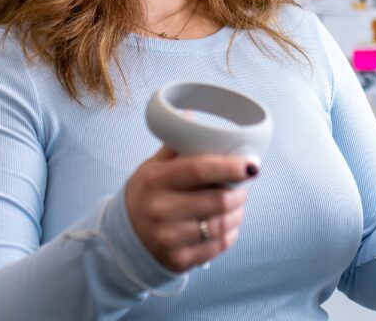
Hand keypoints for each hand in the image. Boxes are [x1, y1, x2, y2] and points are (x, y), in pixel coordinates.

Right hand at [124, 146, 256, 272]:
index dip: (230, 166)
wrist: (124, 237)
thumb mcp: (152, 167)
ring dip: (237, 212)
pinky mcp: (179, 260)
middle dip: (239, 192)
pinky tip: (226, 224)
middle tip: (242, 186)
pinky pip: (219, 245)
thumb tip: (191, 115)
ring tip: (235, 205)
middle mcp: (160, 210)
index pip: (200, 170)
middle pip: (218, 200)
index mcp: (155, 180)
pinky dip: (230, 233)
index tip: (251, 165)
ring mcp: (169, 238)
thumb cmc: (146, 195)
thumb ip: (176, 145)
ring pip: (222, 224)